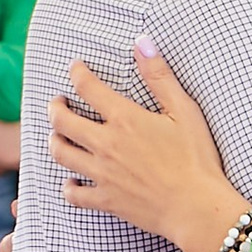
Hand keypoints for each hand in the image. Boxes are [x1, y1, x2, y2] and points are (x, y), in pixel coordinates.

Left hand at [49, 48, 243, 251]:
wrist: (196, 207)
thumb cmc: (196, 158)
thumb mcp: (184, 111)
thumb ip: (159, 76)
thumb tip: (142, 43)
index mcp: (124, 119)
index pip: (87, 87)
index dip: (77, 73)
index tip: (75, 68)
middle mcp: (105, 145)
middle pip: (62, 121)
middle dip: (55, 107)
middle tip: (58, 103)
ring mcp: (102, 174)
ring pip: (61, 153)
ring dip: (54, 140)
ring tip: (58, 135)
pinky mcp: (106, 200)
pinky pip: (74, 194)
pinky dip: (68, 187)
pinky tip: (70, 182)